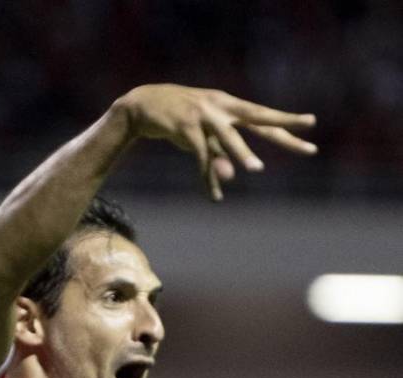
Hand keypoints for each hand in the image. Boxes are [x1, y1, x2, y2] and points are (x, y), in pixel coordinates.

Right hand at [116, 84, 316, 200]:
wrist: (142, 106)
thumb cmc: (177, 122)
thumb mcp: (200, 141)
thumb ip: (217, 158)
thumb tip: (229, 179)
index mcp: (229, 105)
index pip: (262, 115)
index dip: (286, 121)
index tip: (311, 123)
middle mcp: (221, 106)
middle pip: (257, 116)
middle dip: (283, 125)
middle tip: (306, 136)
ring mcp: (204, 113)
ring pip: (228, 136)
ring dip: (241, 153)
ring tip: (256, 169)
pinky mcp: (185, 125)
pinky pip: (200, 154)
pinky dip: (207, 176)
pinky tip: (215, 196)